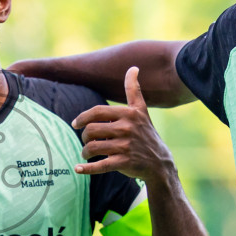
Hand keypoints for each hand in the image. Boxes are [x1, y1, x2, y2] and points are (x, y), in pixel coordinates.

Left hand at [70, 67, 174, 182]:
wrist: (159, 162)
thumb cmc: (145, 133)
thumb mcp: (141, 110)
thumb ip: (133, 90)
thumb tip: (133, 67)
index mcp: (129, 114)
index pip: (97, 111)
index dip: (83, 117)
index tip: (76, 124)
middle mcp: (127, 128)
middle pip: (92, 130)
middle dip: (85, 136)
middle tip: (87, 141)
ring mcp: (126, 146)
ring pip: (93, 147)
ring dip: (85, 152)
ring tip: (86, 153)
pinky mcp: (124, 163)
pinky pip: (100, 166)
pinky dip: (86, 169)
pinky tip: (78, 168)